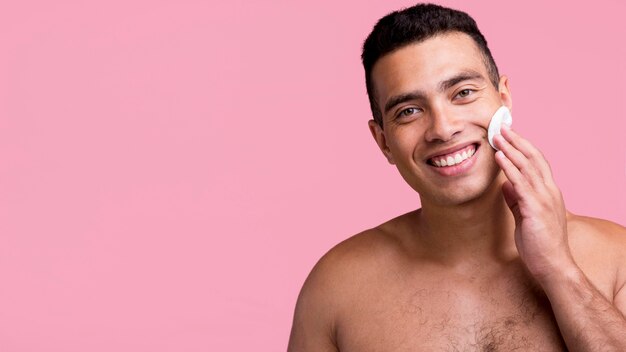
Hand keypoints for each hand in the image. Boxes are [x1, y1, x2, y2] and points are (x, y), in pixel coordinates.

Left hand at [493, 126, 575, 283]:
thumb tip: (505, 185)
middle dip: (517, 141)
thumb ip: (516, 199)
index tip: (509, 135)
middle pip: (533, 158)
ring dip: (511, 149)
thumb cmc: (539, 243)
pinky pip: (521, 182)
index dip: (523, 147)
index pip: (537, 162)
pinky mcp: (535, 208)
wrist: (552, 265)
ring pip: (527, 166)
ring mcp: (544, 199)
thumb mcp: (525, 216)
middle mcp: (550, 191)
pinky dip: (509, 167)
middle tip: (501, 127)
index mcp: (549, 192)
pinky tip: (499, 157)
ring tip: (497, 136)